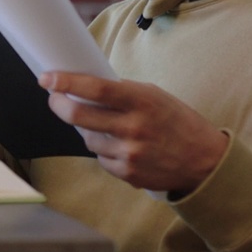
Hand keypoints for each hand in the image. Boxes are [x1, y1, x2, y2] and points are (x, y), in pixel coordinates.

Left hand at [39, 72, 227, 194]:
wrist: (204, 161)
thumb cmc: (176, 121)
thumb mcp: (154, 96)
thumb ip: (122, 93)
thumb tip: (83, 87)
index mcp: (142, 100)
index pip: (96, 89)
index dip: (67, 83)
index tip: (47, 78)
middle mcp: (134, 127)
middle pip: (80, 116)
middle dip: (59, 104)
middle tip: (54, 97)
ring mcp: (130, 153)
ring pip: (88, 139)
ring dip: (87, 129)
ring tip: (102, 124)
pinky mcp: (128, 174)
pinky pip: (101, 158)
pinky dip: (104, 149)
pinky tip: (119, 144)